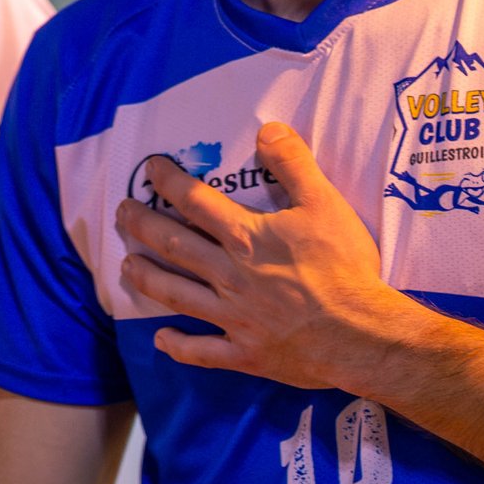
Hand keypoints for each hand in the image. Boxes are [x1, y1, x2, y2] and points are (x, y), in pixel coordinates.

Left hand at [115, 121, 424, 391]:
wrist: (361, 335)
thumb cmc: (345, 268)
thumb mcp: (326, 204)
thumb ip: (294, 165)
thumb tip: (266, 130)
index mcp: (245, 237)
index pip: (195, 201)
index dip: (169, 181)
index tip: (149, 169)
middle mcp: (229, 275)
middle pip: (174, 246)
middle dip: (142, 226)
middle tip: (121, 212)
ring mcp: (233, 318)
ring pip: (177, 295)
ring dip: (147, 278)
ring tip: (126, 266)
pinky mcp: (245, 354)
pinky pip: (203, 352)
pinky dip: (179, 347)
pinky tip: (162, 340)